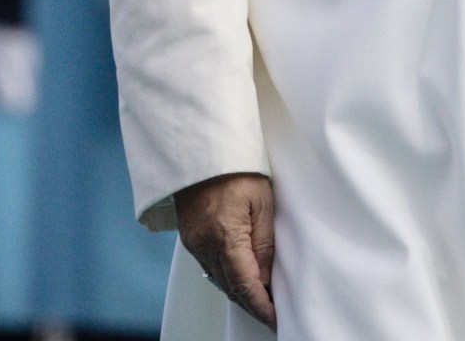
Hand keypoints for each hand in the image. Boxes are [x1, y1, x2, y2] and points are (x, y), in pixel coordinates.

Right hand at [176, 172, 276, 330]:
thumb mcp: (262, 203)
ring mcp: (193, 241)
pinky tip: (239, 275)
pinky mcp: (189, 235)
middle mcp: (204, 244)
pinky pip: (208, 265)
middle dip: (251, 303)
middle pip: (230, 287)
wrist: (201, 146)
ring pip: (218, 279)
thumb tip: (266, 278)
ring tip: (260, 296)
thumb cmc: (235, 168)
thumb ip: (264, 244)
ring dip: (238, 290)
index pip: (246, 285)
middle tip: (272, 312)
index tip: (276, 319)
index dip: (262, 307)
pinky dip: (225, 275)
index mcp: (226, 236)